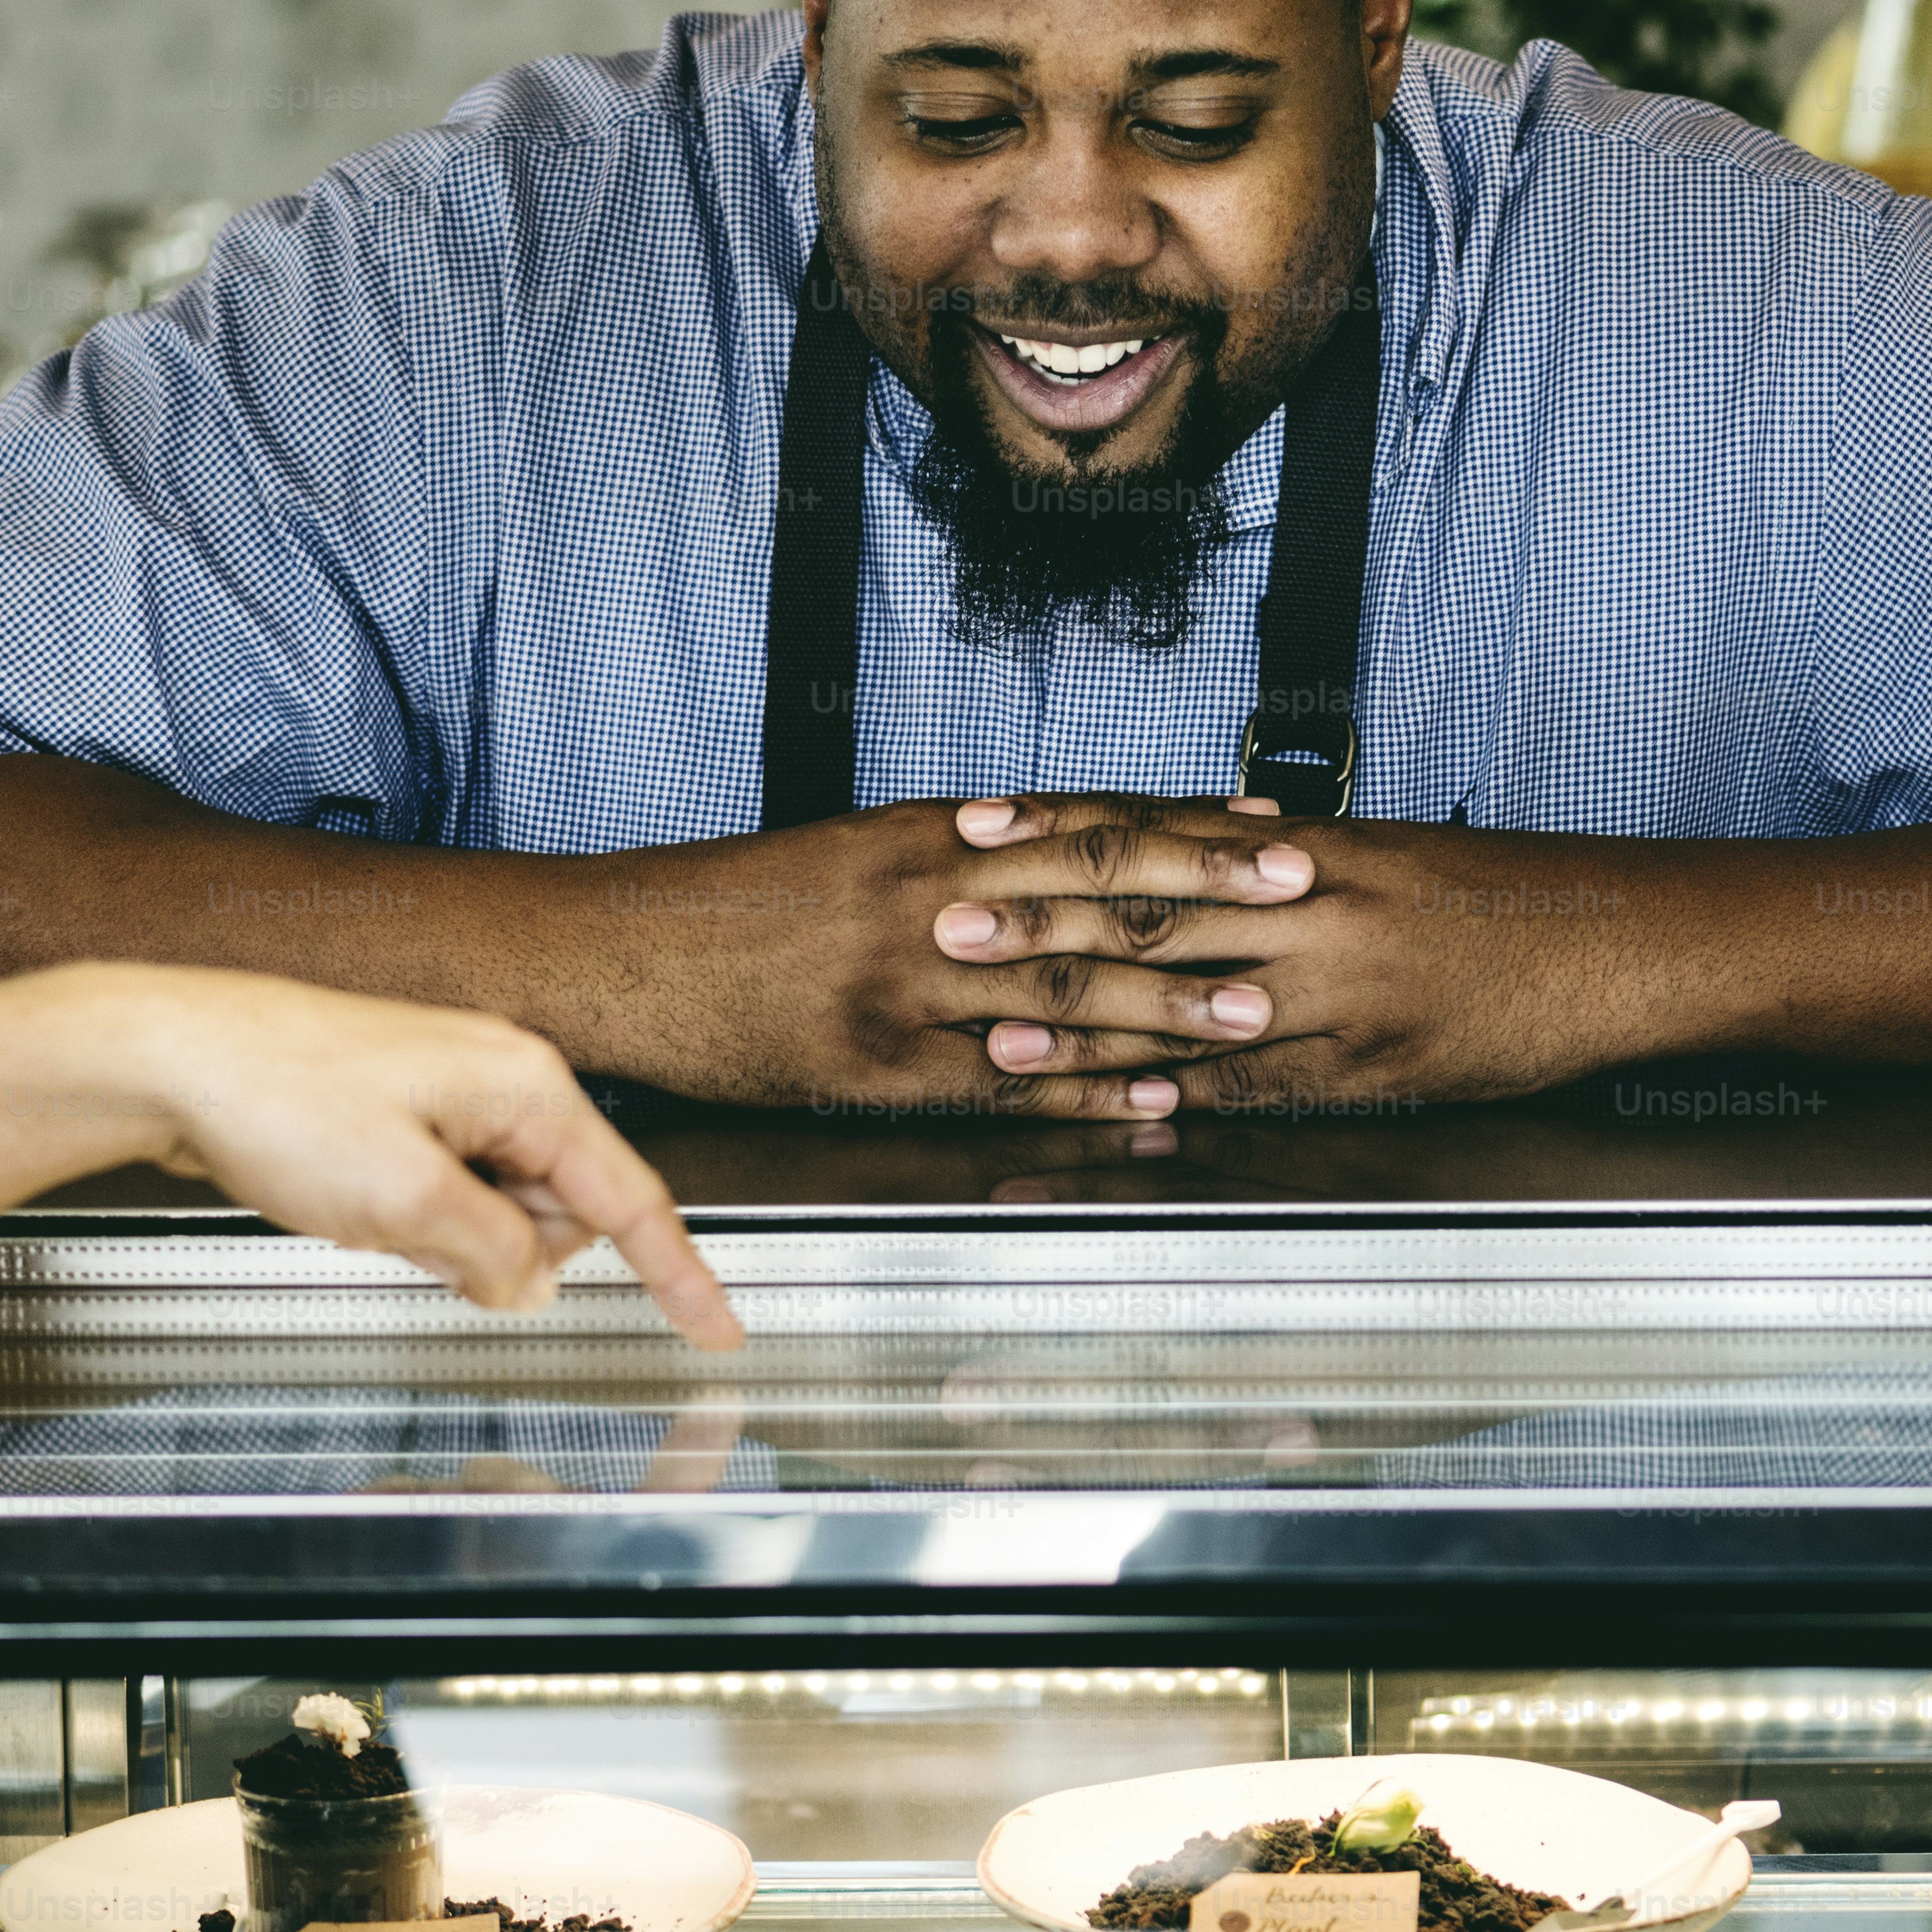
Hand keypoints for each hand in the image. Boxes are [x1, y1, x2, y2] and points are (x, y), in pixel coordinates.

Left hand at [123, 972, 742, 1347]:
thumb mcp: (404, 1201)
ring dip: (452, 1238)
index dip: (680, 1273)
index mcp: (525, 1082)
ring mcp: (447, 1092)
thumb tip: (532, 1287)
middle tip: (423, 1237)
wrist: (171, 1057)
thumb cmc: (276, 1095)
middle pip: (562, 1209)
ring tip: (373, 1209)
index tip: (718, 1327)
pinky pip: (444, 1194)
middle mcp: (499, 1077)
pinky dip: (415, 1220)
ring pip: (500, 1209)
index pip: (631, 1196)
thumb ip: (492, 1254)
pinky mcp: (401, 1112)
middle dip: (514, 1253)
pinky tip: (356, 1202)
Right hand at [592, 796, 1315, 1117]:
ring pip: (1057, 992)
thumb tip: (1045, 838)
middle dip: (1205, 899)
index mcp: (926, 839)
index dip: (1182, 827)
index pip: (1081, 825)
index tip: (1268, 826)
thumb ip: (951, 851)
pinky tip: (1148, 1106)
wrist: (627, 951)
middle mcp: (925, 898)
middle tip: (1304, 899)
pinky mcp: (872, 1067)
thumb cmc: (737, 905)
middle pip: (1088, 896)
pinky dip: (1081, 1097)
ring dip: (1164, 1006)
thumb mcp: (849, 850)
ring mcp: (900, 986)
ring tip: (1257, 1014)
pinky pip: (996, 1085)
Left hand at [939, 800, 1666, 1112]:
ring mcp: (1338, 991)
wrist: (1615, 938)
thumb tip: (1192, 835)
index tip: (972, 826)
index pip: (1151, 830)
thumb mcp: (1376, 854)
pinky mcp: (1373, 1065)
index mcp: (1300, 849)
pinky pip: (1265, 1087)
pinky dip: (1192, 1101)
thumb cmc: (1489, 897)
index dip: (1054, 828)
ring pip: (1191, 1008)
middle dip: (1040, 924)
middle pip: (1150, 913)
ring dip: (1089, 1030)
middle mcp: (1308, 908)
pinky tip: (1128, 1114)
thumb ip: (1274, 855)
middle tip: (946, 927)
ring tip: (999, 1038)